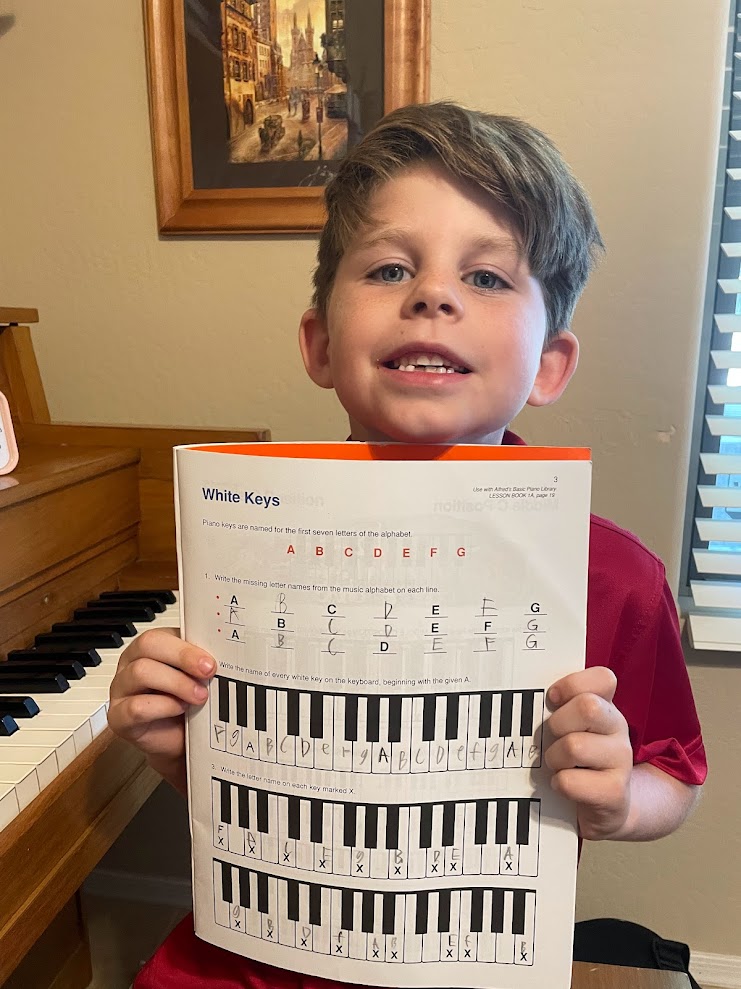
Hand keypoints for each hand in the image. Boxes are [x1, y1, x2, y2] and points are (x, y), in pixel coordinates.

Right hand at [107, 627, 216, 792]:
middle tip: (207, 673)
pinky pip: (136, 707)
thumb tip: (221, 653)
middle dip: (182, 657)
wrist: (179, 741)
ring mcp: (121, 689)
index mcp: (151, 647)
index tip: (212, 660)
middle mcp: (132, 663)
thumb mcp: (197, 676)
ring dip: (177, 683)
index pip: (161, 633)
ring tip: (199, 696)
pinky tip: (180, 709)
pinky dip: (163, 707)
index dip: (187, 646)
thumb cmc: (188, 703)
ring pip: (141, 672)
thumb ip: (201, 662)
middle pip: (147, 645)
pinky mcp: (119, 717)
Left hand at [545, 667, 632, 839]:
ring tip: (557, 764)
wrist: (605, 807)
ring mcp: (621, 761)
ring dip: (554, 758)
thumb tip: (522, 693)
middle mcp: (618, 729)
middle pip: (588, 707)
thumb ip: (558, 706)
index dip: (572, 685)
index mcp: (606, 706)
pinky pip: (570, 781)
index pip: (603, 678)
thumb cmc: (578, 760)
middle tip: (552, 737)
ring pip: (575, 746)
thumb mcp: (570, 727)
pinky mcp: (614, 793)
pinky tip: (563, 785)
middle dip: (558, 723)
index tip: (552, 699)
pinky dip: (558, 784)